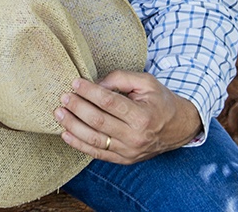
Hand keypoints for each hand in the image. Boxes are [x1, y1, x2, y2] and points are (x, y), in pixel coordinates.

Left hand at [53, 70, 202, 163]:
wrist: (179, 127)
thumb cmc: (160, 101)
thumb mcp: (146, 82)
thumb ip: (120, 78)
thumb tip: (95, 83)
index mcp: (143, 116)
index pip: (109, 103)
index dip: (90, 92)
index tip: (75, 82)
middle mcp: (136, 137)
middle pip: (99, 122)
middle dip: (77, 108)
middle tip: (64, 96)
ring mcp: (129, 151)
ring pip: (95, 140)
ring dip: (73, 126)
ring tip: (59, 113)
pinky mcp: (124, 159)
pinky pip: (97, 154)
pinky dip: (79, 144)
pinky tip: (65, 133)